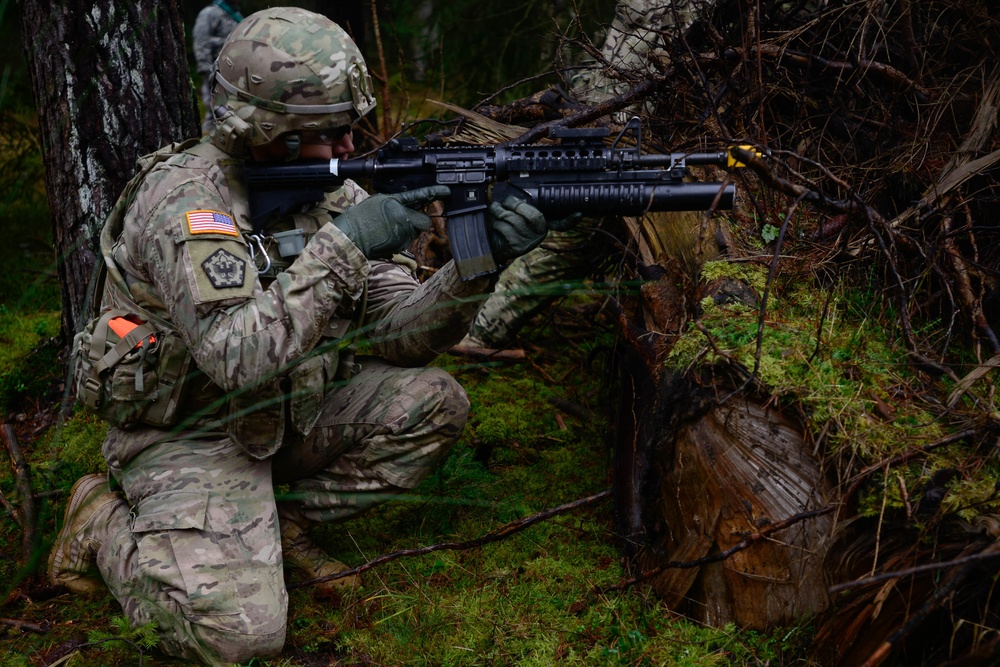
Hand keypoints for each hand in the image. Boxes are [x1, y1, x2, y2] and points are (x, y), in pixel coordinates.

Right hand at [332, 186, 449, 258]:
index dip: (435, 193)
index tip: (447, 191)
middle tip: (405, 222)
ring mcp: (402, 231)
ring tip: (390, 229)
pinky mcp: (401, 244)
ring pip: (416, 232)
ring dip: (409, 231)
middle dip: (419, 223)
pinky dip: (401, 240)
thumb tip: (407, 206)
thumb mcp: (376, 202)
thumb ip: (394, 203)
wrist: (350, 236)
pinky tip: (388, 237)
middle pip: (424, 221)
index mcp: (394, 201)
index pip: (420, 195)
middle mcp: (401, 215)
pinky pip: (408, 241)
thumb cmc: (359, 219)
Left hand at [488, 196, 581, 263]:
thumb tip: (529, 196)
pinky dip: (495, 222)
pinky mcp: (516, 247)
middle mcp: (539, 236)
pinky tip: (494, 223)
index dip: (569, 220)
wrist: (493, 247)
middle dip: (515, 204)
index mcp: (542, 226)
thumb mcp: (517, 216)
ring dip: (500, 212)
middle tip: (505, 202)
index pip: (560, 224)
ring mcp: (528, 242)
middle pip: (532, 214)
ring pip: (515, 219)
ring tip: (496, 210)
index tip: (579, 214)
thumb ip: (525, 207)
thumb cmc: (506, 228)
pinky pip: (505, 227)